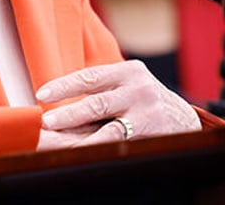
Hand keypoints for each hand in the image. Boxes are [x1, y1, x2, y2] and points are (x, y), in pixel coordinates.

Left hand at [35, 60, 200, 149]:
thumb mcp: (128, 84)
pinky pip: (121, 143)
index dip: (64, 85)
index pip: (90, 77)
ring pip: (108, 128)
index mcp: (128, 71)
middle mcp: (138, 88)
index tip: (41, 93)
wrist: (183, 118)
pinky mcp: (152, 133)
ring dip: (81, 137)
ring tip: (62, 142)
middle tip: (46, 122)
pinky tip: (84, 154)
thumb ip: (102, 90)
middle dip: (68, 113)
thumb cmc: (143, 99)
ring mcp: (146, 112)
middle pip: (96, 102)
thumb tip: (57, 102)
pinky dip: (100, 149)